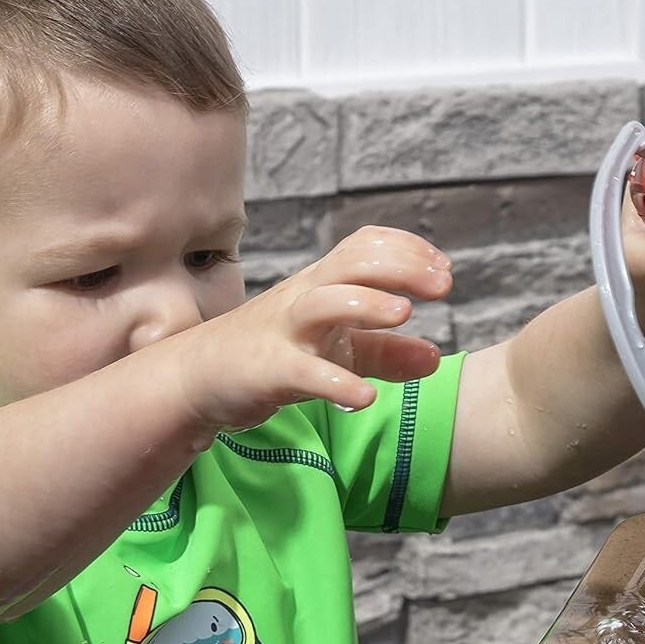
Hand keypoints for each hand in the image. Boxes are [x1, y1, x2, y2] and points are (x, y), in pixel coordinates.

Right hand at [180, 225, 450, 431]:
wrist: (200, 377)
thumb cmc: (275, 355)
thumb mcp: (337, 351)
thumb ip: (386, 353)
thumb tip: (434, 358)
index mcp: (322, 285)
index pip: (366, 246)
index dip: (408, 249)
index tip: (444, 269)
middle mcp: (304, 298)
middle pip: (351, 263)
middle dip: (400, 268)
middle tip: (443, 286)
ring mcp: (283, 332)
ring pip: (323, 303)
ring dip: (367, 305)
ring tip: (406, 316)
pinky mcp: (267, 371)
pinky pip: (302, 372)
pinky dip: (334, 382)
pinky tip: (365, 397)